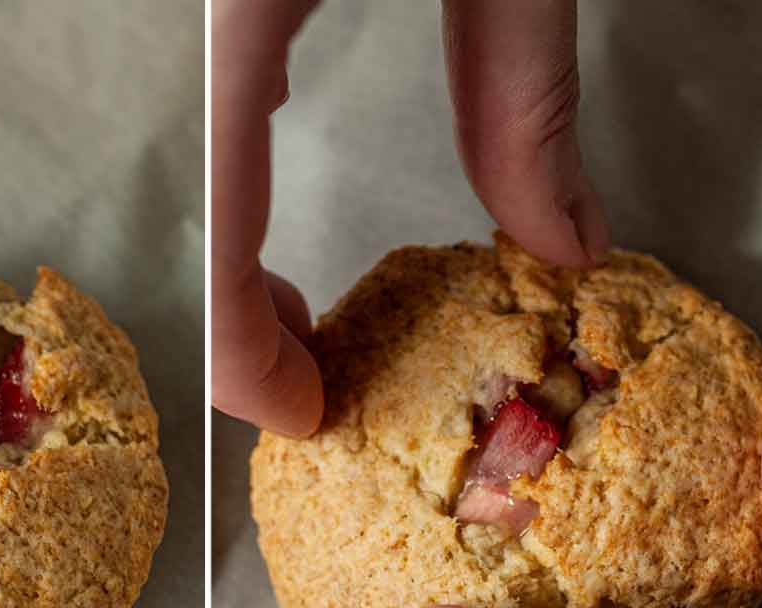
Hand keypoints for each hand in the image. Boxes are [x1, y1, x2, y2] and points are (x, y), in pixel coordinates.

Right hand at [212, 0, 609, 436]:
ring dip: (239, 272)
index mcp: (251, 13)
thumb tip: (566, 243)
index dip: (240, 340)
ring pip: (200, 178)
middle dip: (237, 323)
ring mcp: (219, 16)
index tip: (298, 413)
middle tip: (304, 393)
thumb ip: (529, 99)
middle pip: (195, 211)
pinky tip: (281, 233)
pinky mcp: (244, 11)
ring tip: (302, 332)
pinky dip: (246, 210)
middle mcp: (215, 23)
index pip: (221, 214)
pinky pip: (222, 137)